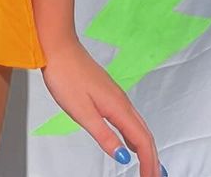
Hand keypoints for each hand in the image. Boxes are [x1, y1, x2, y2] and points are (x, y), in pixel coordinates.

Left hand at [41, 38, 164, 176]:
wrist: (58, 46)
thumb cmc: (66, 74)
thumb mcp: (82, 112)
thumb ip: (104, 135)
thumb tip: (123, 156)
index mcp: (118, 107)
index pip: (142, 141)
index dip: (150, 163)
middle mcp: (121, 101)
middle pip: (145, 135)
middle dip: (152, 159)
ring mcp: (116, 95)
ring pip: (138, 126)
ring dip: (146, 148)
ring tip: (148, 166)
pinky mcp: (108, 93)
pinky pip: (129, 118)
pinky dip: (135, 135)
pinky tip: (130, 142)